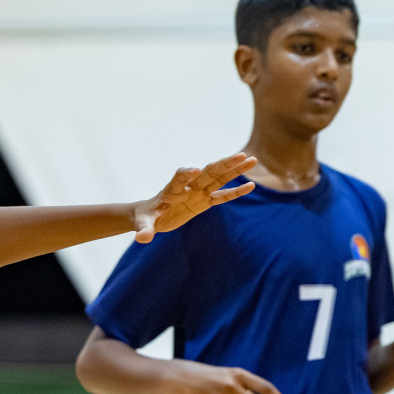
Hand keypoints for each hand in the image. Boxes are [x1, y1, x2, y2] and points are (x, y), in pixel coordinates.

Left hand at [133, 153, 256, 242]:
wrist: (151, 215)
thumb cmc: (146, 217)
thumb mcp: (144, 223)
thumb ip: (145, 229)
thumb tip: (141, 238)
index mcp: (172, 190)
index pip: (180, 179)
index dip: (186, 174)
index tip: (195, 170)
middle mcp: (188, 188)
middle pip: (208, 173)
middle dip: (224, 164)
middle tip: (241, 155)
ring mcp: (199, 193)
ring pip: (219, 179)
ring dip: (235, 170)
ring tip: (251, 159)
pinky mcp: (205, 202)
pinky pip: (223, 196)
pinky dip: (236, 191)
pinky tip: (251, 186)